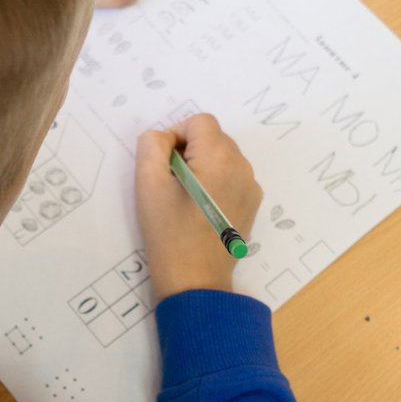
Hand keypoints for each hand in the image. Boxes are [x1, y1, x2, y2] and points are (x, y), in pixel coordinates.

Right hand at [135, 115, 262, 301]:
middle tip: (172, 184)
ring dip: (203, 166)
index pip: (199, 122)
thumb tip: (166, 138)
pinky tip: (201, 209)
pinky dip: (216, 182)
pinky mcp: (252, 204)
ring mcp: (251, 187)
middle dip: (190, 151)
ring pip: (224, 156)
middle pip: (214, 137)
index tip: (165, 165)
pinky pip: (232, 177)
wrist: (194, 280)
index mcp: (220, 157)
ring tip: (186, 199)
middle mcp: (243, 167)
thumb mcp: (148, 184)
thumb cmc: (168, 232)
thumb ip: (152, 145)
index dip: (176, 136)